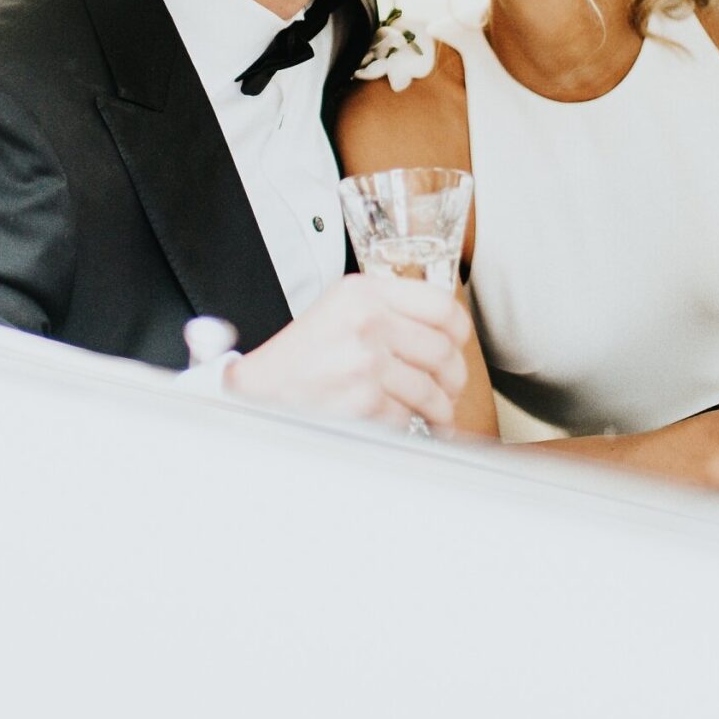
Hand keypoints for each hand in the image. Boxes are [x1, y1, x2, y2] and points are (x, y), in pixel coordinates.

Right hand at [226, 276, 467, 432]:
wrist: (259, 388)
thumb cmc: (303, 353)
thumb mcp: (343, 308)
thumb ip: (390, 308)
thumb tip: (447, 333)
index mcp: (365, 292)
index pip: (443, 306)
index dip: (459, 333)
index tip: (456, 347)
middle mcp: (368, 321)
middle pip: (443, 351)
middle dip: (453, 379)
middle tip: (449, 389)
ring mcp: (366, 361)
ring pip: (432, 390)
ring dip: (440, 409)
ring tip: (436, 415)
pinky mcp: (363, 400)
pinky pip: (407, 417)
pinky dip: (407, 426)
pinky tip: (402, 425)